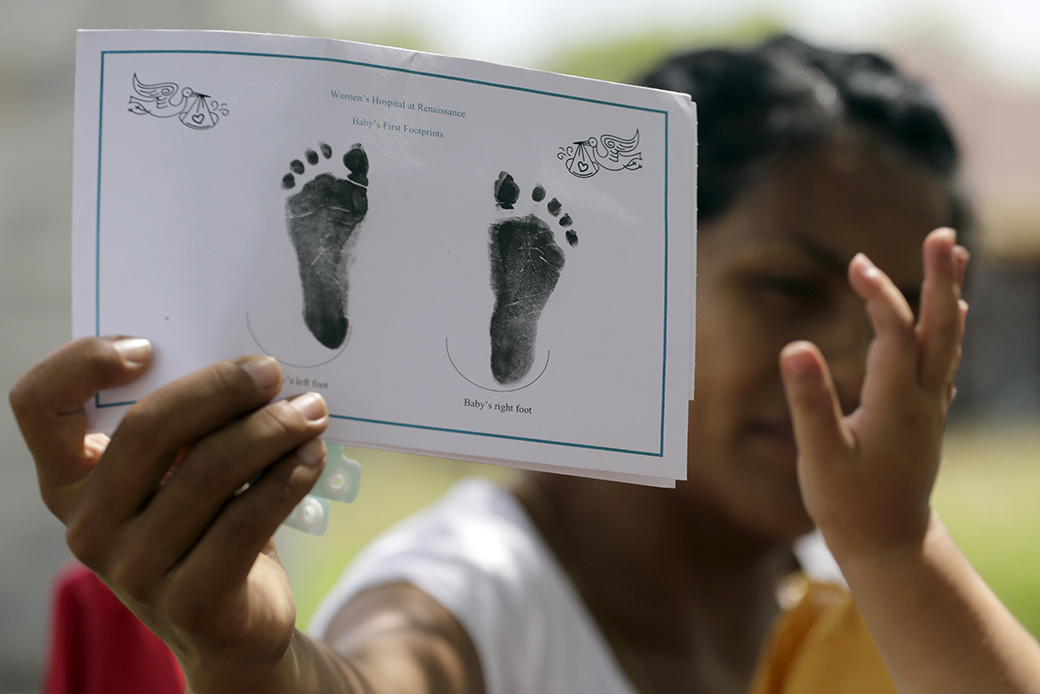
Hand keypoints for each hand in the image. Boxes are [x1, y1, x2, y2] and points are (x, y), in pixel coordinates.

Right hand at [9, 337, 328, 688]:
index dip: (82, 363)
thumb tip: (250, 366)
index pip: (39, 406)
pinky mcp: (191, 602)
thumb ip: (192, 425)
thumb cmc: (210, 526)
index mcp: (73, 482)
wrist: (235, 625)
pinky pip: (247, 519)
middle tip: (271, 372)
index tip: (148, 347)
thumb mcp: (184, 473)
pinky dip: (289, 477)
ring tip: (310, 413)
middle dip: (221, 388)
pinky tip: (311, 457)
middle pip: (148, 429)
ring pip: (210, 470)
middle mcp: (89, 527)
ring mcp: (134, 571)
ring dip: (272, 430)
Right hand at [780, 228, 968, 560]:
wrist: (890, 545)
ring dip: (949, 295)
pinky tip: (953, 311)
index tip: (858, 264)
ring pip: (947, 340)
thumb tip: (796, 347)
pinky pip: (944, 358)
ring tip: (952, 254)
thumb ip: (810, 401)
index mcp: (896, 404)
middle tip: (943, 235)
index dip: (880, 295)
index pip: (895, 334)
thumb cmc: (849, 503)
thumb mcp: (820, 456)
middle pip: (940, 327)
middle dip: (941, 279)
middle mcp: (922, 399)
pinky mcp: (926, 415)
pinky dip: (948, 326)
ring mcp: (930, 406)